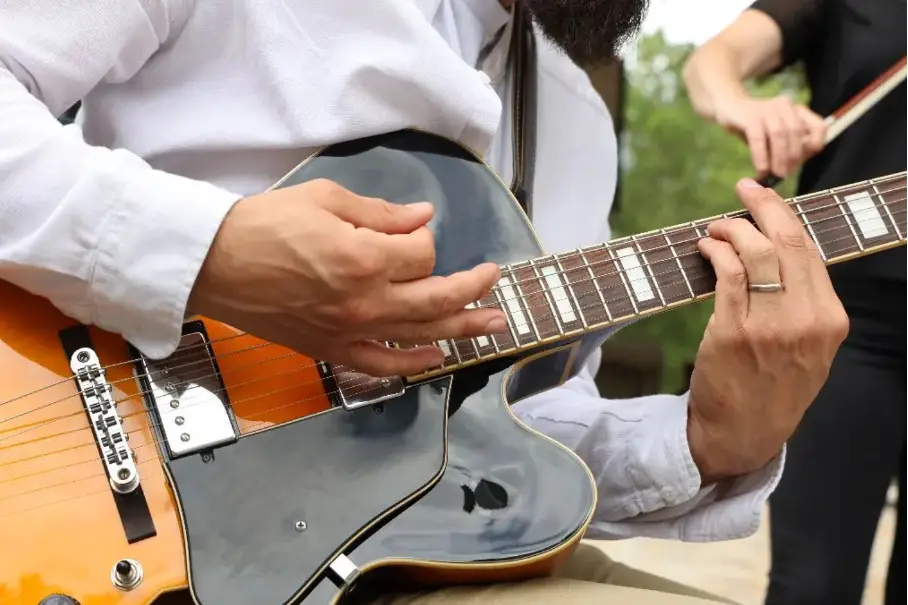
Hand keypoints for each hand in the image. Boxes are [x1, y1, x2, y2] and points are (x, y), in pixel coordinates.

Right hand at [189, 178, 506, 375]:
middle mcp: (365, 300)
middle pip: (437, 298)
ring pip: (421, 334)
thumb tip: (423, 216)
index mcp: (364, 257)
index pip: (422, 252)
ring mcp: (350, 331)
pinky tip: (437, 357)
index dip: (422, 237)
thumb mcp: (325, 199)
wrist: (214, 264)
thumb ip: (381, 212)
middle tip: (494, 278)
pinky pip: (382, 364)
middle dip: (472, 287)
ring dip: (463, 328)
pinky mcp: (331, 350)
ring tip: (495, 325)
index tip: (408, 230)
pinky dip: (413, 363)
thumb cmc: (264, 225)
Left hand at [687, 178, 848, 482]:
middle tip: (744, 189)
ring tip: (718, 226)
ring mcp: (769, 327)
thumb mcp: (808, 350)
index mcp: (830, 321)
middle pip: (788, 243)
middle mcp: (806, 321)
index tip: (765, 199)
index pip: (811, 252)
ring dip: (733, 228)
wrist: (744, 436)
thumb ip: (803, 305)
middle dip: (764, 206)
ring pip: (757, 252)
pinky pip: (726, 275)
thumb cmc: (771, 389)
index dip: (785, 218)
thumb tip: (779, 251)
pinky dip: (715, 251)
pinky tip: (707, 247)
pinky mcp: (732, 333)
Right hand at [714, 95, 827, 178]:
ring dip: (778, 159)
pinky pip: (758, 138)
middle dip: (792, 158)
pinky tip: (760, 169)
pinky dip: (761, 156)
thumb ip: (788, 147)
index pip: (819, 127)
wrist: (728, 107)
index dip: (814, 146)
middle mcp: (786, 106)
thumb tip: (793, 166)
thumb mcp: (775, 136)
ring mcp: (767, 108)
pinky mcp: (750, 116)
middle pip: (797, 133)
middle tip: (784, 175)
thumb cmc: (754, 126)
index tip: (802, 161)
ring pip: (779, 135)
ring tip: (773, 175)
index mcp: (797, 110)